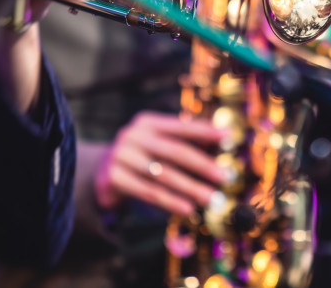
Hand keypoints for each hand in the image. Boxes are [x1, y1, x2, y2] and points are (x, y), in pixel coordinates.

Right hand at [95, 112, 226, 215]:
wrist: (102, 172)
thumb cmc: (143, 157)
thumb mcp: (159, 144)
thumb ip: (185, 143)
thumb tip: (221, 147)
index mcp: (148, 122)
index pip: (180, 126)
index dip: (204, 131)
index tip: (227, 137)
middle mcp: (133, 135)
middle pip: (174, 151)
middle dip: (202, 165)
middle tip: (224, 177)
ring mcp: (121, 155)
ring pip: (163, 175)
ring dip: (190, 188)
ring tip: (210, 199)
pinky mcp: (113, 177)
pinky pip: (147, 191)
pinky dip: (170, 201)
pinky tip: (187, 209)